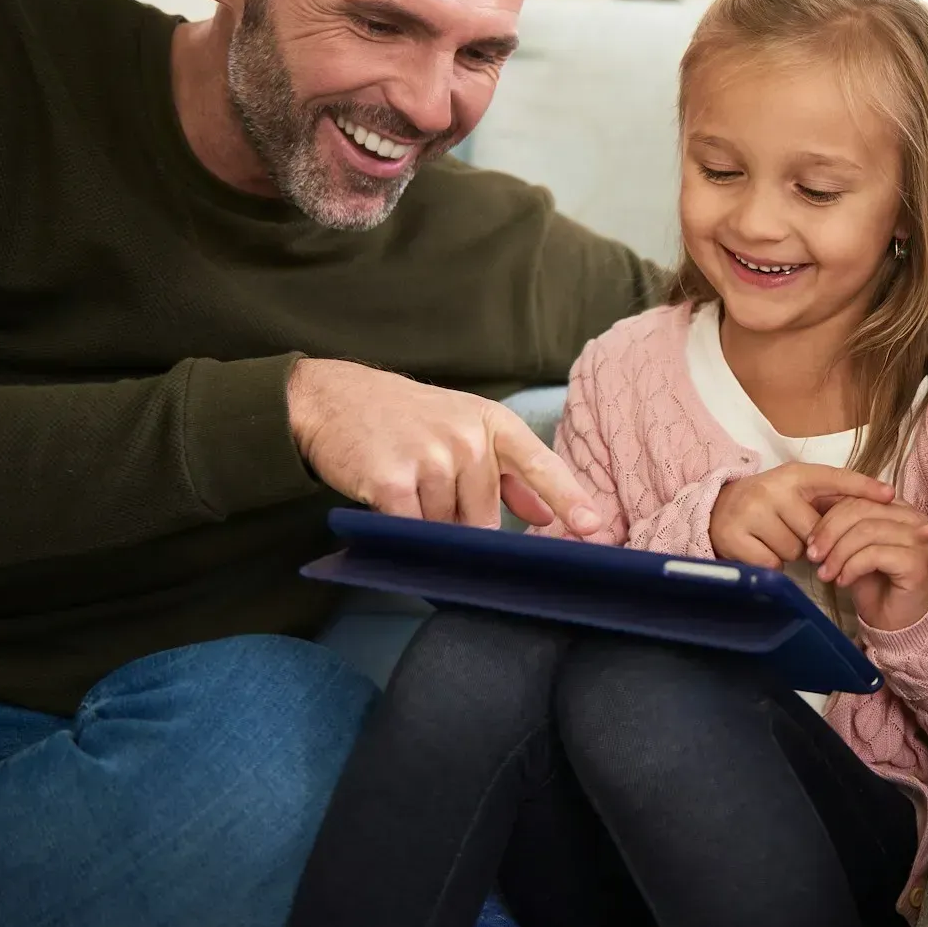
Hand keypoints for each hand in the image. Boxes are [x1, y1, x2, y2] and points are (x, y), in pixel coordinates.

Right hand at [288, 358, 599, 532]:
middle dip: (461, 521)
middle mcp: (467, 437)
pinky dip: (402, 527)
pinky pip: (411, 528)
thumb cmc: (409, 418)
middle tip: (431, 490)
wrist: (333, 398)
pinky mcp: (391, 480)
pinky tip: (387, 500)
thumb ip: (510, 475)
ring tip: (406, 485)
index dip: (569, 498)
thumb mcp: (466, 430)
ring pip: (446, 527)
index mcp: (493, 424)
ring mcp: (430, 457)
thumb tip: (547, 515)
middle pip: (484, 517)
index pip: (540, 464)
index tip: (594, 527)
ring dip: (428, 522)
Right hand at [709, 463, 893, 567]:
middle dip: (812, 540)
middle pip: (817, 531)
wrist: (717, 509)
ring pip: (795, 551)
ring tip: (774, 538)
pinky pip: (772, 564)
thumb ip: (829, 501)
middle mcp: (773, 488)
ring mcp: (751, 511)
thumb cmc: (771, 505)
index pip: (834, 478)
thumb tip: (878, 509)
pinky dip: (770, 564)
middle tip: (793, 531)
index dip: (863, 487)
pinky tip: (760, 549)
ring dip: (789, 553)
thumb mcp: (797, 494)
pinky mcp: (734, 535)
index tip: (890, 496)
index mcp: (795, 475)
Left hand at [807, 497, 927, 631]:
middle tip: (813, 556)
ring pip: (866, 531)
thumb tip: (810, 511)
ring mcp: (919, 539)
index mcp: (897, 508)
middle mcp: (913, 518)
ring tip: (825, 573)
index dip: (829, 516)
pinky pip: (874, 554)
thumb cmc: (873, 584)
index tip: (810, 540)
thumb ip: (840, 528)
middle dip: (829, 532)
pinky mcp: (917, 561)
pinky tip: (843, 581)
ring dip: (838, 553)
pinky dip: (851, 567)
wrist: (894, 622)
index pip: (858, 497)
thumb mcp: (851, 549)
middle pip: (861, 509)